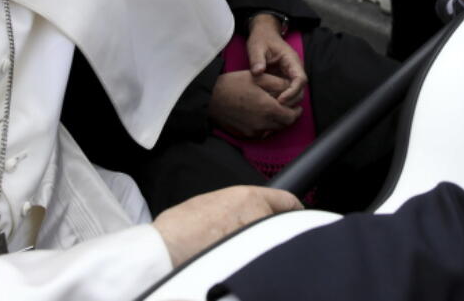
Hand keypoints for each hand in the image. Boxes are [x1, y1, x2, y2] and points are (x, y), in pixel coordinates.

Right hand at [152, 185, 302, 265]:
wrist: (165, 250)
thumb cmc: (178, 228)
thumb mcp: (208, 203)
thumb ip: (232, 207)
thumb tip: (238, 218)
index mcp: (247, 198)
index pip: (284, 200)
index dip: (293, 208)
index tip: (298, 212)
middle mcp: (258, 216)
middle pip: (279, 226)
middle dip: (273, 233)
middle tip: (257, 241)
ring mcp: (257, 241)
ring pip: (270, 245)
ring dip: (261, 249)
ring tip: (239, 254)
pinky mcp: (252, 262)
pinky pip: (261, 263)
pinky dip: (254, 264)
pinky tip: (239, 266)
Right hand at [210, 70, 301, 137]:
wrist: (210, 98)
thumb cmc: (233, 84)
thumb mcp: (258, 78)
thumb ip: (278, 84)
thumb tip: (291, 89)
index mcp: (268, 109)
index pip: (292, 117)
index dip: (297, 111)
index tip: (297, 105)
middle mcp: (262, 125)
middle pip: (284, 125)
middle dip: (288, 116)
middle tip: (286, 106)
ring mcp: (252, 132)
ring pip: (273, 130)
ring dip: (277, 121)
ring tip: (272, 109)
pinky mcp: (244, 135)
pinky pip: (261, 133)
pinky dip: (265, 126)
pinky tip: (259, 115)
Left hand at [246, 14, 306, 105]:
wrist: (264, 34)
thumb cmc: (261, 39)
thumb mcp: (256, 47)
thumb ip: (257, 59)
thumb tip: (258, 72)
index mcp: (291, 60)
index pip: (300, 79)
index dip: (292, 92)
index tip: (280, 100)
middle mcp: (294, 68)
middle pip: (300, 89)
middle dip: (291, 100)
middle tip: (275, 107)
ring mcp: (290, 74)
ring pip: (295, 92)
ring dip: (287, 101)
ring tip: (272, 107)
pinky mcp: (284, 78)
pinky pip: (287, 91)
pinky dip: (281, 98)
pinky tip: (270, 103)